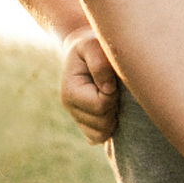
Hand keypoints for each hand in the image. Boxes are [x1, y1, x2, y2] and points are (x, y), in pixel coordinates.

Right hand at [59, 27, 119, 142]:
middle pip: (103, 123)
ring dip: (113, 117)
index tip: (113, 79)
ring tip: (111, 95)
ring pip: (102, 134)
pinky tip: (109, 108)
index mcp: (70, 91)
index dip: (113, 94)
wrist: (85, 50)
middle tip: (113, 87)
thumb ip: (99, 62)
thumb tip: (108, 89)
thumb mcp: (93, 45)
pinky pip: (98, 137)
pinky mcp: (84, 124)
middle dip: (114, 106)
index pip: (100, 105)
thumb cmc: (91, 45)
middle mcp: (70, 108)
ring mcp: (76, 118)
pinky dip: (108, 127)